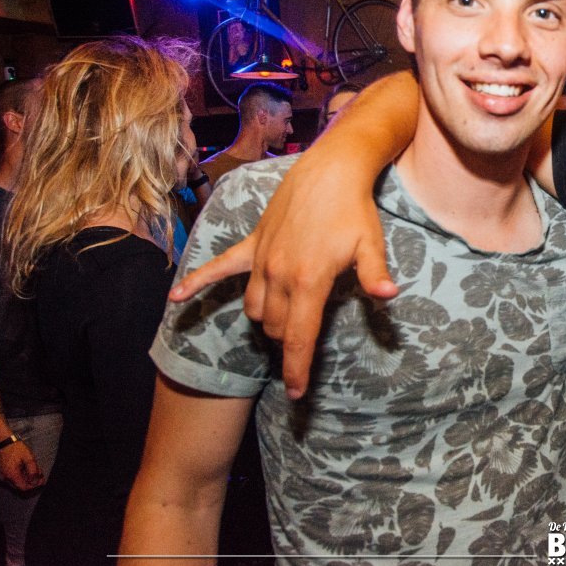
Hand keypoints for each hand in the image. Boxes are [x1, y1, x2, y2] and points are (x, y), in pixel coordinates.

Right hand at [0, 440, 43, 491]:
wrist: (2, 441)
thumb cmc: (15, 448)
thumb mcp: (28, 458)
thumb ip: (33, 470)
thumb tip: (36, 481)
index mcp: (11, 475)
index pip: (24, 488)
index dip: (34, 485)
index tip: (41, 480)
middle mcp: (5, 478)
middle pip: (20, 486)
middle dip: (31, 481)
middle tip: (39, 473)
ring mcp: (2, 475)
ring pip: (16, 482)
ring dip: (26, 478)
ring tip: (34, 469)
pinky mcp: (1, 472)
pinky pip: (12, 478)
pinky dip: (20, 475)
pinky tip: (26, 467)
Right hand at [169, 151, 397, 399]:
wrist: (330, 171)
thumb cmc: (354, 210)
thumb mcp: (371, 245)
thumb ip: (374, 275)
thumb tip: (389, 296)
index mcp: (309, 281)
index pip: (299, 337)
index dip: (296, 369)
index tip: (295, 393)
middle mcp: (279, 275)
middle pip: (276, 327)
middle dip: (288, 340)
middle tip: (305, 339)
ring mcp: (261, 259)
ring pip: (255, 308)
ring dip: (268, 320)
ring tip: (285, 320)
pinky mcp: (252, 244)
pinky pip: (220, 267)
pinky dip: (198, 282)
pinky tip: (177, 296)